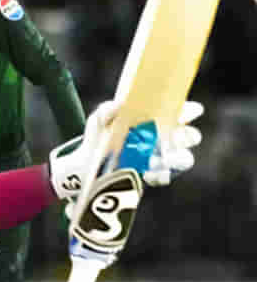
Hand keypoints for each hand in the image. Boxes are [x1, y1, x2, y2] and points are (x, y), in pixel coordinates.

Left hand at [48, 100, 203, 201]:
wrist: (89, 163)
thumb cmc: (100, 135)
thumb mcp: (101, 119)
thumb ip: (108, 109)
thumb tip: (120, 104)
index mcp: (159, 120)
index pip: (184, 112)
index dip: (190, 111)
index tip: (187, 110)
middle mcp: (167, 138)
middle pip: (192, 137)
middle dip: (188, 136)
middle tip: (176, 135)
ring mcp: (164, 159)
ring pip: (185, 159)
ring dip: (177, 158)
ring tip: (163, 158)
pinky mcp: (155, 176)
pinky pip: (166, 177)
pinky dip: (159, 175)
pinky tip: (148, 173)